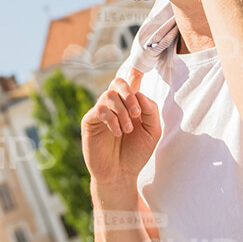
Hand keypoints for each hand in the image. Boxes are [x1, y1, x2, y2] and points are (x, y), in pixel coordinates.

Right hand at [81, 68, 160, 187]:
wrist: (121, 174)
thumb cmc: (136, 153)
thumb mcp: (152, 131)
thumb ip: (151, 110)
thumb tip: (139, 94)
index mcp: (130, 104)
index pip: (132, 81)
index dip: (135, 70)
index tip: (139, 67)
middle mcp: (115, 105)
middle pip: (118, 82)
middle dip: (129, 94)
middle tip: (137, 113)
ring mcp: (101, 112)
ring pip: (108, 95)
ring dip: (122, 111)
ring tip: (128, 129)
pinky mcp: (90, 121)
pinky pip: (99, 110)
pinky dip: (112, 120)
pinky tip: (118, 133)